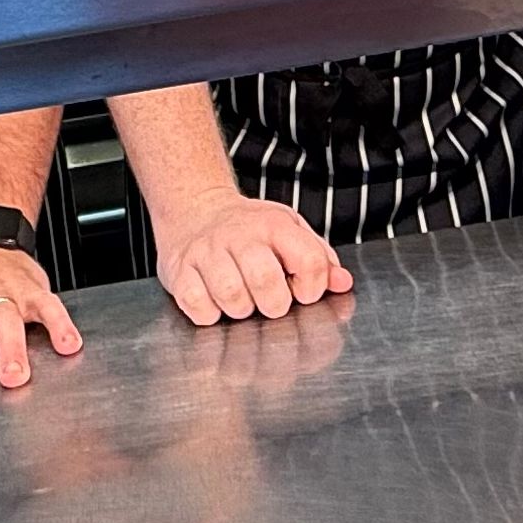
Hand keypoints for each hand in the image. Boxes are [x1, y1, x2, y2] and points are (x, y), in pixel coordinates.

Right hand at [155, 185, 352, 324]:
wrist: (194, 209)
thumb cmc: (248, 228)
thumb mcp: (288, 229)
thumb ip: (318, 256)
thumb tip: (343, 283)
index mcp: (274, 224)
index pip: (310, 262)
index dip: (312, 287)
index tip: (301, 290)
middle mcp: (240, 234)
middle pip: (267, 281)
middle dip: (274, 304)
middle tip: (269, 300)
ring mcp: (207, 251)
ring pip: (231, 296)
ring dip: (241, 309)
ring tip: (241, 299)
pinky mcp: (180, 270)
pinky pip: (198, 305)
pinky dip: (209, 313)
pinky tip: (214, 301)